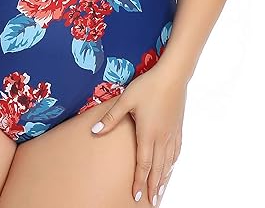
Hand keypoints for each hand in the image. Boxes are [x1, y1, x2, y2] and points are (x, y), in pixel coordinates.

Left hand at [90, 64, 186, 204]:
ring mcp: (171, 133)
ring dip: (164, 178)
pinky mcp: (178, 127)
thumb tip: (94, 131)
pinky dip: (173, 163)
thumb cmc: (147, 86)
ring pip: (169, 162)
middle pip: (158, 168)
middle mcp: (161, 137)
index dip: (140, 181)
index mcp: (147, 133)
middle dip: (154, 187)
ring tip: (161, 191)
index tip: (137, 196)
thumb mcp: (126, 100)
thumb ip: (111, 118)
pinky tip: (171, 166)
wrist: (172, 76)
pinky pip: (176, 151)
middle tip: (152, 202)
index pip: (143, 164)